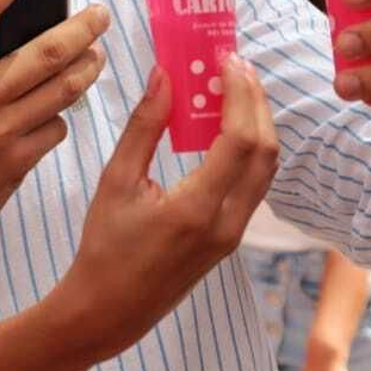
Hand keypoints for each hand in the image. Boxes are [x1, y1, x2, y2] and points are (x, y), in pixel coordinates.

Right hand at [0, 0, 111, 263]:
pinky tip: (52, 108)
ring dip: (88, 66)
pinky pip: (54, 128)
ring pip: (64, 89)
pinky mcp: (16, 165)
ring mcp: (1, 134)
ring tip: (95, 53)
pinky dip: (58, 113)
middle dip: (84, 24)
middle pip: (49, 48)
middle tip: (98, 12)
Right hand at [59, 56, 278, 359]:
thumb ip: (143, 127)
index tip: (228, 61)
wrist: (109, 309)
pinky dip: (249, 150)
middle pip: (265, 151)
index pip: (240, 140)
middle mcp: (227, 223)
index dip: (241, 94)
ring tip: (234, 90)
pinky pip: (254, 186)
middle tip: (234, 67)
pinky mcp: (231, 239)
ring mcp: (234, 234)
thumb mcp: (115, 182)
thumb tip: (163, 77)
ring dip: (258, 125)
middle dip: (256, 102)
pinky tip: (226, 129)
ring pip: (266, 170)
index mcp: (197, 209)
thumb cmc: (104, 247)